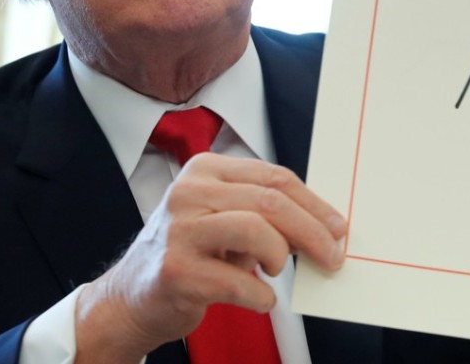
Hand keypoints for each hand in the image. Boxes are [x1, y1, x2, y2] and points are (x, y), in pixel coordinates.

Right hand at [74, 154, 346, 362]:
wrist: (132, 296)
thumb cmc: (188, 253)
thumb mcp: (221, 216)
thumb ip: (262, 211)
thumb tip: (321, 225)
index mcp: (205, 170)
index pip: (274, 177)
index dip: (313, 203)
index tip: (337, 226)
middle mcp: (189, 193)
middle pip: (270, 202)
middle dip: (311, 230)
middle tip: (331, 255)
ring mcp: (179, 231)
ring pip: (256, 230)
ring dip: (281, 255)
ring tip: (277, 269)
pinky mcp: (176, 271)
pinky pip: (238, 281)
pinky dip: (260, 295)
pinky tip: (260, 298)